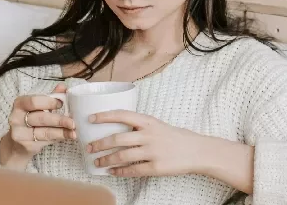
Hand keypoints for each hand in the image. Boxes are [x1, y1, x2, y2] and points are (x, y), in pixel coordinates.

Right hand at [5, 83, 75, 158]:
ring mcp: (19, 133)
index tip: (62, 104)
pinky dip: (58, 138)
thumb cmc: (29, 121)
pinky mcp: (26, 146)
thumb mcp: (37, 108)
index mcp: (20, 104)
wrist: (16, 144)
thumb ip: (49, 98)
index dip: (49, 102)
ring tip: (74, 132)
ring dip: (61, 132)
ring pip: (44, 132)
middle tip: (73, 122)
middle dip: (59, 120)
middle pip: (40, 118)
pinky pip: (45, 141)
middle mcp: (16, 118)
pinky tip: (67, 136)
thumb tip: (63, 87)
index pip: (34, 101)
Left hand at [86, 110, 208, 176]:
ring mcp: (152, 152)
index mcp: (149, 122)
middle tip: (88, 147)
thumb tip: (117, 130)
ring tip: (96, 162)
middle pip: (117, 139)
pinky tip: (112, 172)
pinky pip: (133, 170)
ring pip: (122, 156)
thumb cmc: (176, 137)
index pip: (122, 115)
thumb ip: (140, 127)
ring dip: (106, 159)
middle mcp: (149, 135)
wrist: (198, 151)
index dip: (104, 116)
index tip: (90, 119)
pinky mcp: (156, 167)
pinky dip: (119, 171)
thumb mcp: (158, 125)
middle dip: (100, 144)